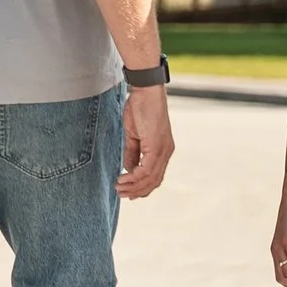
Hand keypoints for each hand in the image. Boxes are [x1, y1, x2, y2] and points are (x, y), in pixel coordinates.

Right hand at [118, 83, 173, 198]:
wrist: (146, 91)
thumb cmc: (139, 108)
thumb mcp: (133, 135)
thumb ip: (132, 152)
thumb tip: (128, 169)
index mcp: (163, 150)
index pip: (155, 176)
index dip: (142, 187)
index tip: (128, 192)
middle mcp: (166, 152)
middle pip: (154, 181)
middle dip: (137, 191)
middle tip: (122, 195)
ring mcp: (163, 150)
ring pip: (151, 178)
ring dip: (134, 186)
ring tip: (120, 189)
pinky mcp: (157, 146)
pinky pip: (147, 169)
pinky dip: (134, 177)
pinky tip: (123, 179)